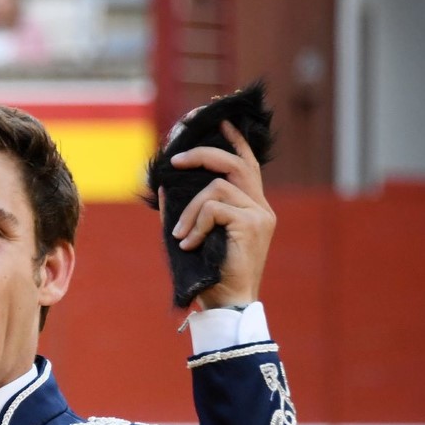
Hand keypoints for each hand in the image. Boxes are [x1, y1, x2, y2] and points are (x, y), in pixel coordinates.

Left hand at [166, 119, 274, 308]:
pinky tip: (189, 244)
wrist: (227, 302)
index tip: (221, 122)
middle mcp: (261, 208)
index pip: (247, 164)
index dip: (234, 141)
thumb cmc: (209, 272)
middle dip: (203, 155)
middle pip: (235, 164)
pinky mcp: (251, 224)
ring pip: (216, 189)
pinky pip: (214, 208)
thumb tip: (164, 186)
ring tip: (180, 236)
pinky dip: (195, 224)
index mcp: (253, 208)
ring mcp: (259, 215)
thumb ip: (185, 210)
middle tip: (176, 160)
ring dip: (190, 210)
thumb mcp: (195, 234)